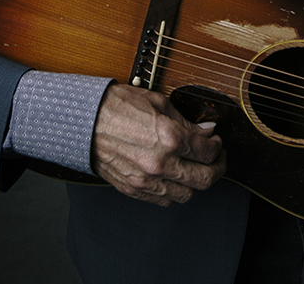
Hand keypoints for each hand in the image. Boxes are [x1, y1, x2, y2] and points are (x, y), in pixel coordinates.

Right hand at [91, 83, 225, 205]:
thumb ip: (186, 121)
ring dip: (197, 182)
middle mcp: (161, 163)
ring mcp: (146, 180)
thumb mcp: (159, 103)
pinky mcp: (134, 190)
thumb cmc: (118, 106)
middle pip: (205, 179)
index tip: (216, 140)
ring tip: (196, 167)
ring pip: (187, 194)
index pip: (208, 151)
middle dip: (218, 168)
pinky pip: (164, 200)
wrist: (85, 121)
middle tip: (217, 158)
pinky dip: (175, 191)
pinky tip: (176, 176)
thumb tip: (207, 131)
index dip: (217, 146)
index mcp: (170, 137)